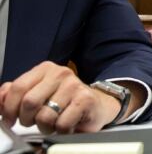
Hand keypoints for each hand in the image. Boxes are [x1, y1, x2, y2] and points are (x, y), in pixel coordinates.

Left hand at [0, 62, 120, 133]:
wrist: (95, 105)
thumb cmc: (63, 101)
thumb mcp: (37, 93)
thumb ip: (15, 93)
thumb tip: (1, 97)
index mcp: (45, 69)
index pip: (17, 87)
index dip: (8, 108)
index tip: (9, 119)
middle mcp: (60, 73)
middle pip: (29, 102)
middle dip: (26, 119)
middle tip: (31, 122)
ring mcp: (74, 85)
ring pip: (45, 116)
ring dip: (45, 127)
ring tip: (51, 123)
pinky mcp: (85, 99)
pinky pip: (61, 124)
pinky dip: (60, 130)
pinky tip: (65, 125)